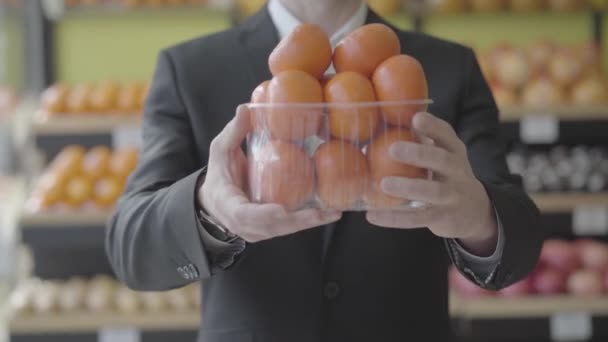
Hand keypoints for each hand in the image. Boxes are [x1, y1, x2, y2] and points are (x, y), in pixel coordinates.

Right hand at [199, 105, 341, 242]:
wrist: (215, 201)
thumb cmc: (219, 175)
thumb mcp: (221, 151)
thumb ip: (233, 133)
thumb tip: (246, 109)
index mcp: (229, 207)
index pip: (245, 215)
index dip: (264, 214)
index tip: (282, 210)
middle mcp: (245, 226)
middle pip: (274, 227)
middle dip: (300, 221)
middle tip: (325, 212)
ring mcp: (258, 232)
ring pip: (285, 230)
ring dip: (310, 223)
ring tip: (334, 213)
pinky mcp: (269, 231)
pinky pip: (289, 228)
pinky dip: (307, 221)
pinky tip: (329, 212)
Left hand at [366, 112, 497, 255]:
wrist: (475, 211)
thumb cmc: (448, 175)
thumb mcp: (443, 155)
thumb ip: (422, 142)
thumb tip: (382, 123)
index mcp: (455, 151)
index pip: (447, 135)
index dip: (433, 126)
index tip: (415, 118)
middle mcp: (457, 172)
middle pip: (443, 160)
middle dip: (419, 153)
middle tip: (392, 148)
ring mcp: (452, 196)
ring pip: (433, 191)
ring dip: (408, 186)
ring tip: (383, 184)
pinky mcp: (442, 218)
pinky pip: (417, 219)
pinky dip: (394, 218)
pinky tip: (372, 215)